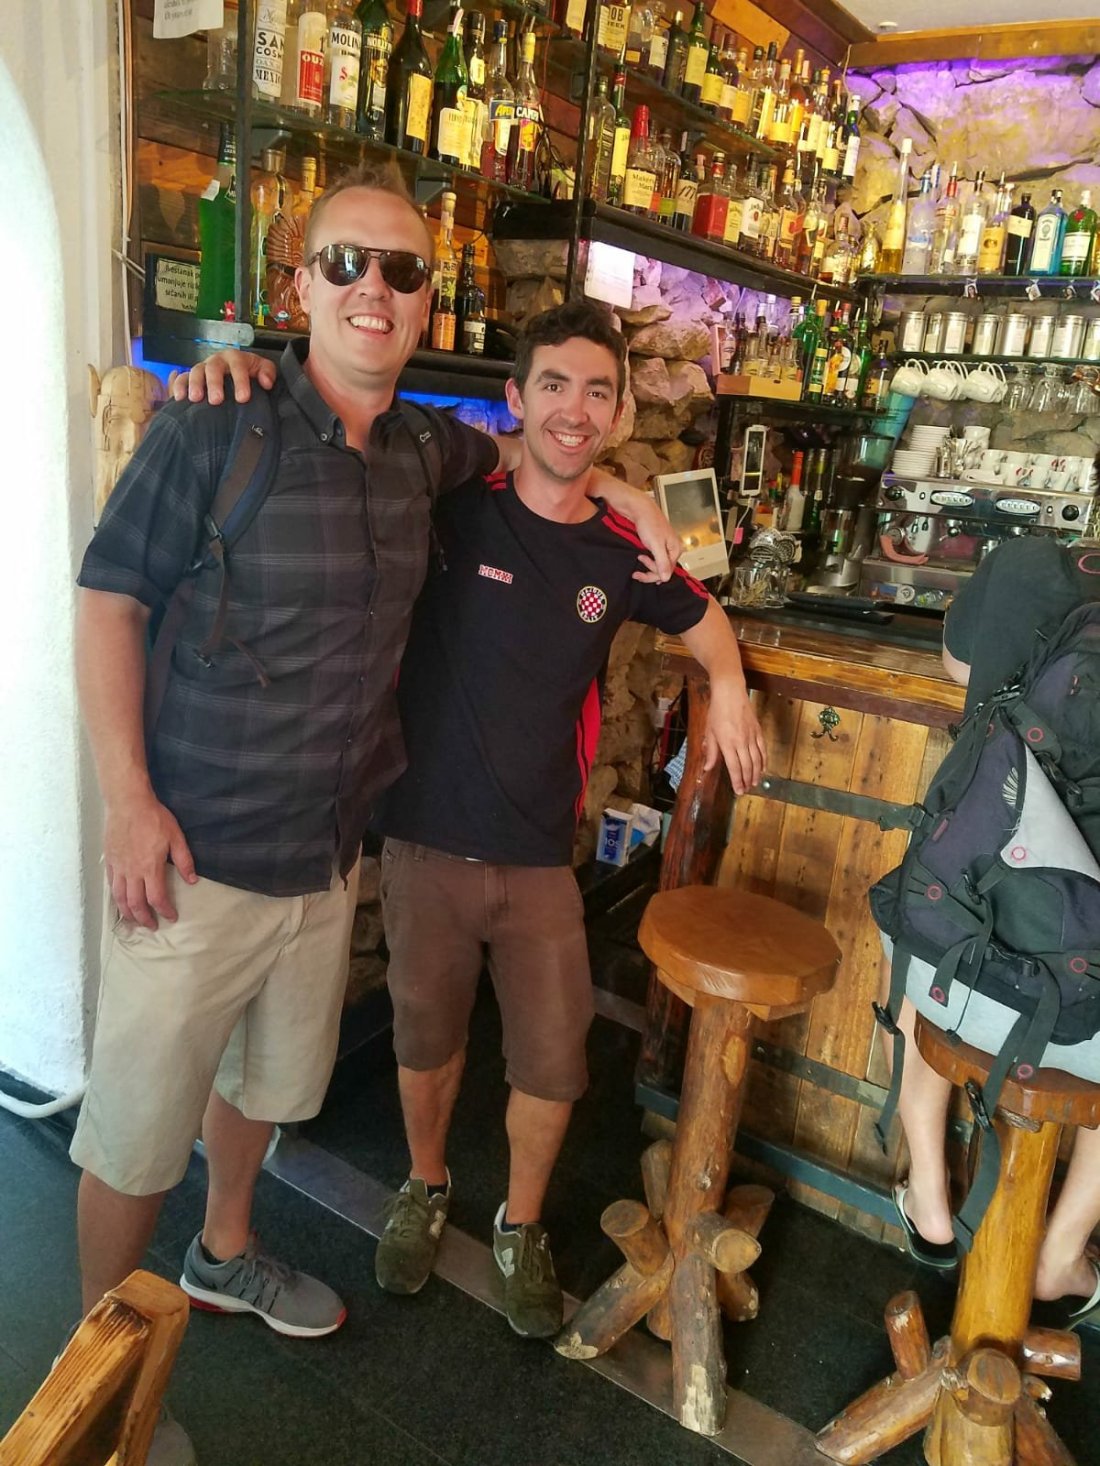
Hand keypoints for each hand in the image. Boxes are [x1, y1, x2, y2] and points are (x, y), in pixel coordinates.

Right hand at [103, 791, 197, 928]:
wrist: (128, 803)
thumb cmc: (153, 818)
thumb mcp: (176, 837)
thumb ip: (184, 860)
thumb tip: (192, 880)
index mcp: (150, 868)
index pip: (157, 898)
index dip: (165, 911)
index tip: (171, 917)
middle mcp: (132, 872)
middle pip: (135, 904)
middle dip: (144, 918)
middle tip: (152, 926)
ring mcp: (118, 867)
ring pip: (119, 898)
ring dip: (127, 913)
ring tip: (134, 921)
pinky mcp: (110, 861)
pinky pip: (111, 885)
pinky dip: (116, 897)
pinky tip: (120, 901)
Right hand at [169, 350, 274, 405]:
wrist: (236, 374)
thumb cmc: (249, 373)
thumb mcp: (262, 369)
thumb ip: (267, 372)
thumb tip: (266, 382)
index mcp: (235, 358)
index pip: (238, 366)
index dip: (240, 381)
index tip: (243, 398)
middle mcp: (217, 361)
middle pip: (214, 368)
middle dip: (214, 383)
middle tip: (216, 400)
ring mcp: (203, 368)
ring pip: (196, 371)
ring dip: (195, 384)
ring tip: (196, 399)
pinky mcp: (191, 377)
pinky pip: (182, 379)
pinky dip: (179, 386)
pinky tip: (180, 398)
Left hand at [590, 476, 681, 581]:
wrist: (639, 508)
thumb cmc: (648, 522)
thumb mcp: (655, 545)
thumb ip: (662, 562)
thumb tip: (666, 578)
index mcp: (676, 549)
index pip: (668, 571)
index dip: (654, 574)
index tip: (642, 573)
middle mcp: (672, 548)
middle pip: (664, 569)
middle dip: (650, 571)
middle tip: (638, 571)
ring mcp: (664, 546)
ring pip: (658, 564)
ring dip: (648, 566)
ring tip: (639, 559)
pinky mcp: (657, 544)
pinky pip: (654, 558)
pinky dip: (647, 560)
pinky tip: (641, 557)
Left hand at [703, 681, 765, 794]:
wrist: (730, 692)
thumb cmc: (717, 711)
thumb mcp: (709, 731)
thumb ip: (711, 752)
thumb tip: (707, 768)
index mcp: (727, 743)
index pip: (734, 767)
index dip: (737, 781)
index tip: (739, 791)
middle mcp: (740, 742)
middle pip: (747, 766)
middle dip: (747, 780)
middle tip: (746, 790)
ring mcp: (751, 736)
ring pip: (757, 760)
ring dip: (756, 773)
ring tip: (754, 783)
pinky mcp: (758, 730)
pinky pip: (763, 749)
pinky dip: (764, 760)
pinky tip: (763, 768)